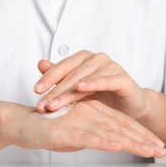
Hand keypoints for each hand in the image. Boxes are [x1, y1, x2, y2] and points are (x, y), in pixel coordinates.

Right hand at [13, 100, 165, 157]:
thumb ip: (93, 135)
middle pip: (121, 126)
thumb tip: (110, 141)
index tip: (157, 144)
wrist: (21, 123)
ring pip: (110, 130)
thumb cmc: (48, 127)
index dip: (141, 133)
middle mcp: (90, 112)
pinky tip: (118, 146)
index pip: (122, 123)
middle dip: (143, 138)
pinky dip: (104, 140)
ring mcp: (79, 120)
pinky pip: (88, 136)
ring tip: (149, 150)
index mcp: (94, 110)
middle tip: (161, 149)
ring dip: (131, 141)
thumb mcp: (76, 132)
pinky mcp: (65, 130)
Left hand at [33, 50, 150, 121]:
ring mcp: (111, 67)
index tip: (35, 91)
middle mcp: (97, 59)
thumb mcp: (78, 89)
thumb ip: (61, 77)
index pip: (62, 66)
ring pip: (84, 79)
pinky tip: (81, 88)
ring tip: (54, 105)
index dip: (48, 78)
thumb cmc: (103, 97)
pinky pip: (106, 80)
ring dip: (67, 92)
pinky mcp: (123, 78)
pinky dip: (93, 83)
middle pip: (71, 74)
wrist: (130, 108)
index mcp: (84, 59)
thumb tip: (40, 63)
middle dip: (54, 90)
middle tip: (41, 104)